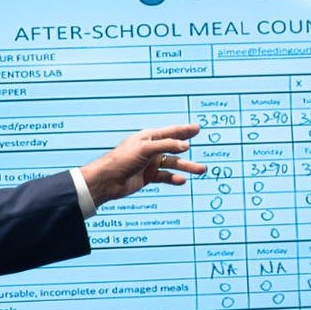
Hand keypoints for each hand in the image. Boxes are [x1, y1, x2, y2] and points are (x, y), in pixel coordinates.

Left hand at [80, 124, 206, 206]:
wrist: (108, 180)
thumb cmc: (122, 160)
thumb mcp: (145, 149)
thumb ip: (166, 146)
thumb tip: (185, 146)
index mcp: (148, 138)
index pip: (170, 132)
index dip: (184, 130)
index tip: (197, 128)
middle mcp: (151, 149)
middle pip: (174, 148)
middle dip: (188, 149)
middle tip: (201, 145)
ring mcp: (150, 163)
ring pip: (173, 164)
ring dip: (187, 167)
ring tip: (201, 169)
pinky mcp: (148, 177)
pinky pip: (165, 176)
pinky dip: (174, 178)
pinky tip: (182, 181)